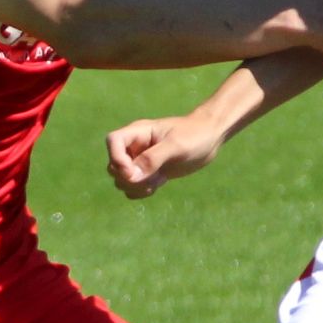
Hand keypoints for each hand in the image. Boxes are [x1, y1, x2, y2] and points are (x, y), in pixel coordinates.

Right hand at [106, 114, 226, 197]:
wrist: (210, 138)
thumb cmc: (195, 135)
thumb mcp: (176, 146)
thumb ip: (152, 159)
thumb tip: (131, 176)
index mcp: (138, 133)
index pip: (113, 142)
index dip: (117, 159)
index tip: (133, 172)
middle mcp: (135, 146)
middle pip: (114, 166)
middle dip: (128, 178)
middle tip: (152, 178)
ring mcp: (140, 160)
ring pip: (122, 179)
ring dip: (137, 186)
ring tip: (158, 179)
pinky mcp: (148, 172)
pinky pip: (134, 187)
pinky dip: (143, 190)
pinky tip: (160, 182)